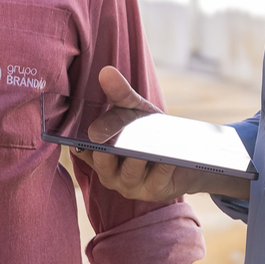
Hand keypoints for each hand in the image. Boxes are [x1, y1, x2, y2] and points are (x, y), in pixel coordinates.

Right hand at [76, 67, 248, 201]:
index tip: (88, 130)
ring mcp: (130, 185)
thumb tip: (106, 72)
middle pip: (103, 161)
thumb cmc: (150, 132)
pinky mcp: (153, 191)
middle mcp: (108, 173)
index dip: (82, 141)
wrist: (183, 155)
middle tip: (117, 133)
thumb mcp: (136, 111)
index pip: (83, 149)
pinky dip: (162, 165)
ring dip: (139, 157)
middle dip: (110, 147)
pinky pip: (156, 178)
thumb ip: (120, 94)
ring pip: (129, 171)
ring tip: (148, 143)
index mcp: (98, 155)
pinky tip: (169, 153)